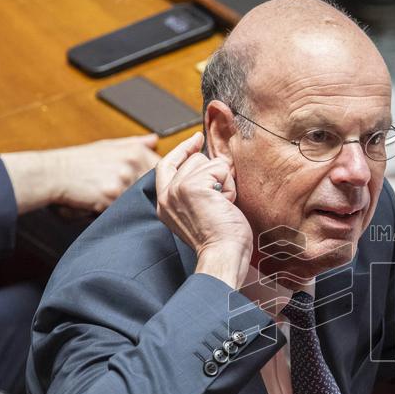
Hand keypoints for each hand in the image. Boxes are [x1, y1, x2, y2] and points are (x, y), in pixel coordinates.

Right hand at [2, 134, 159, 213]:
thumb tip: (155, 140)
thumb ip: (135, 144)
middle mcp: (132, 163)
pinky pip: (125, 210)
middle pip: (155, 188)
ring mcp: (123, 180)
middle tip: (123, 195)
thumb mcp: (107, 146)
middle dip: (145, 194)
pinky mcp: (112, 197)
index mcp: (135, 150)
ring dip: (131, 204)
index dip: (157, 182)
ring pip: (141, 200)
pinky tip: (104, 204)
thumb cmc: (78, 162)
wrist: (51, 174)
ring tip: (110, 198)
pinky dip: (118, 211)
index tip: (148, 186)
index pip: (162, 171)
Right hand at [155, 131, 251, 288]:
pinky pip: (220, 168)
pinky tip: (226, 204)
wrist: (223, 254)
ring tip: (221, 205)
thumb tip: (207, 161)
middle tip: (219, 202)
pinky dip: (229, 186)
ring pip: (208, 162)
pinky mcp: (192, 186)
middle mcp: (167, 194)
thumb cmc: (220, 240)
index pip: (167, 163)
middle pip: (194, 159)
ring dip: (223, 182)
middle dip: (214, 175)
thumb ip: (194, 188)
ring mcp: (178, 188)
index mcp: (165, 202)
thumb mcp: (199, 210)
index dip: (183, 149)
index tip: (197, 138)